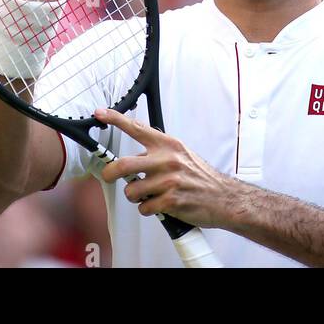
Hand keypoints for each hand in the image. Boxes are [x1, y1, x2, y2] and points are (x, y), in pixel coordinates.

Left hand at [95, 108, 239, 228]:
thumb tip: (133, 157)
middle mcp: (166, 160)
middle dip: (110, 173)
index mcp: (168, 145)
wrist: (223, 197)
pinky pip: (144, 208)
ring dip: (135, 197)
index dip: (115, 119)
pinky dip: (148, 209)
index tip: (100, 113)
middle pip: (122, 165)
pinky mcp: (170, 201)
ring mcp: (168, 181)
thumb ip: (159, 152)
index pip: (136, 128)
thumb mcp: (182, 154)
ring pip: (131, 191)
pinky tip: (160, 206)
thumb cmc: (200, 177)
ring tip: (149, 195)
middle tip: (109, 176)